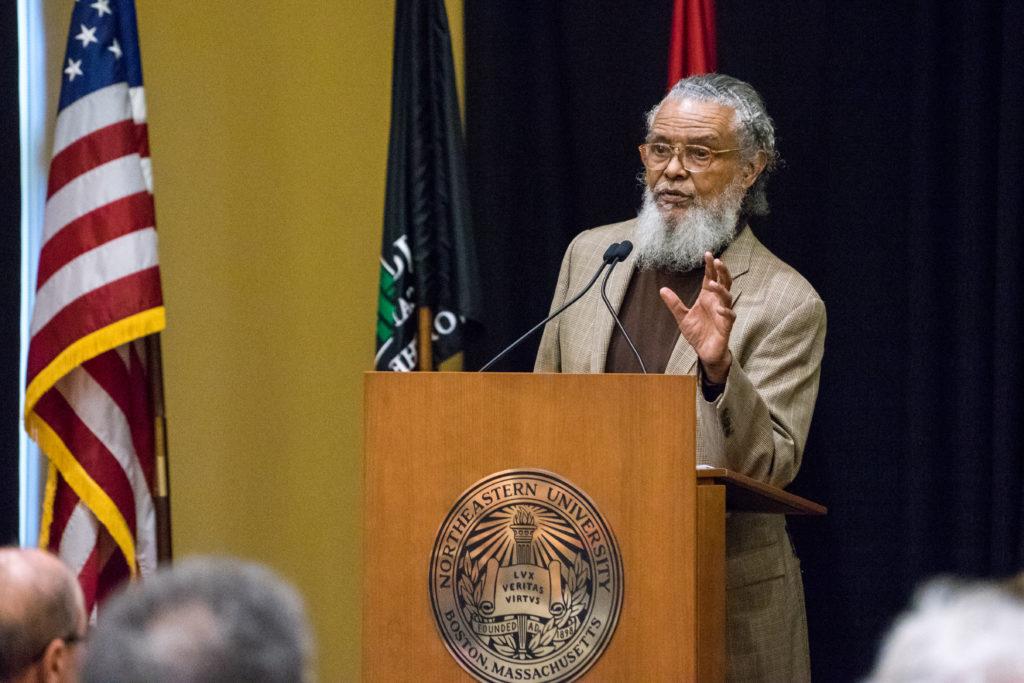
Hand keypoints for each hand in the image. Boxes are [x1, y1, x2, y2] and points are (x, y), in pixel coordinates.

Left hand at [659, 252, 734, 383]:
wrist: (705, 352)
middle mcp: (717, 302)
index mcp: (707, 297)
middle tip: (717, 261)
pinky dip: (725, 311)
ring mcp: (723, 313)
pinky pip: (730, 316)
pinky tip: (719, 308)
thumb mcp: (682, 317)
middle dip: (721, 271)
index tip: (708, 254)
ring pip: (727, 296)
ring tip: (711, 284)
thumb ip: (674, 304)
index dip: (710, 266)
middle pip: (724, 282)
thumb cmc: (697, 333)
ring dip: (720, 289)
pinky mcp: (726, 326)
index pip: (710, 278)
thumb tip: (662, 289)